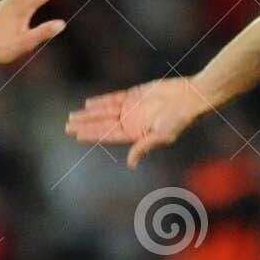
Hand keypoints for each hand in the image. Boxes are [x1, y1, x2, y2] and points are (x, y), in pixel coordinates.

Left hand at [66, 77, 211, 168]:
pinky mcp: (137, 95)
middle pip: (102, 124)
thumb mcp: (162, 135)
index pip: (107, 135)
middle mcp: (131, 123)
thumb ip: (144, 146)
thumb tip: (130, 164)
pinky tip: (88, 104)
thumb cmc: (181, 119)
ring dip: (88, 114)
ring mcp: (133, 109)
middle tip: (66, 126)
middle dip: (84, 125)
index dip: (91, 134)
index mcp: (135, 134)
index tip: (75, 134)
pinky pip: (114, 98)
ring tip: (72, 116)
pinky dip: (101, 101)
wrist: (193, 96)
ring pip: (104, 111)